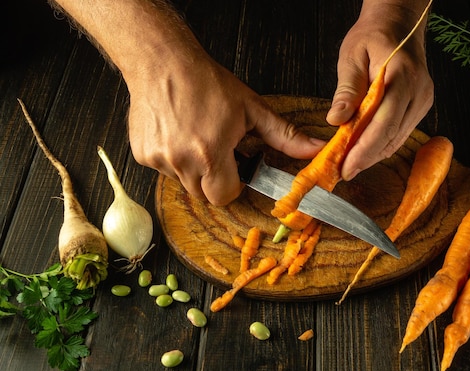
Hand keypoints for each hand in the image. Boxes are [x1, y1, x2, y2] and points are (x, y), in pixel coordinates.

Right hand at [125, 52, 323, 205]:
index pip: (224, 197)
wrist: (162, 62)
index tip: (234, 168)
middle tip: (217, 150)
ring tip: (196, 138)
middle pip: (203, 194)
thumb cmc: (206, 83)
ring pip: (183, 183)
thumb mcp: (252, 109)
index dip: (232, 185)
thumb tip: (314, 150)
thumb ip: (284, 136)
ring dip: (193, 169)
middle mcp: (182, 161)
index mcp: (211, 153)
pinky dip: (173, 159)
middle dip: (214, 179)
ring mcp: (159, 159)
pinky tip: (178, 134)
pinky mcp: (142, 155)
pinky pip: (164, 170)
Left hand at [326, 1, 433, 180]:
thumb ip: (346, 90)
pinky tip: (363, 152)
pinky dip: (381, 145)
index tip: (346, 166)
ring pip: (397, 139)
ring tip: (349, 166)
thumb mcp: (352, 56)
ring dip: (373, 155)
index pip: (385, 121)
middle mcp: (419, 92)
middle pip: (392, 136)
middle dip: (366, 158)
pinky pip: (400, 134)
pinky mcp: (420, 108)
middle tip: (343, 172)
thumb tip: (335, 120)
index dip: (365, 149)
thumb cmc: (373, 37)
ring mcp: (423, 101)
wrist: (399, 25)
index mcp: (403, 76)